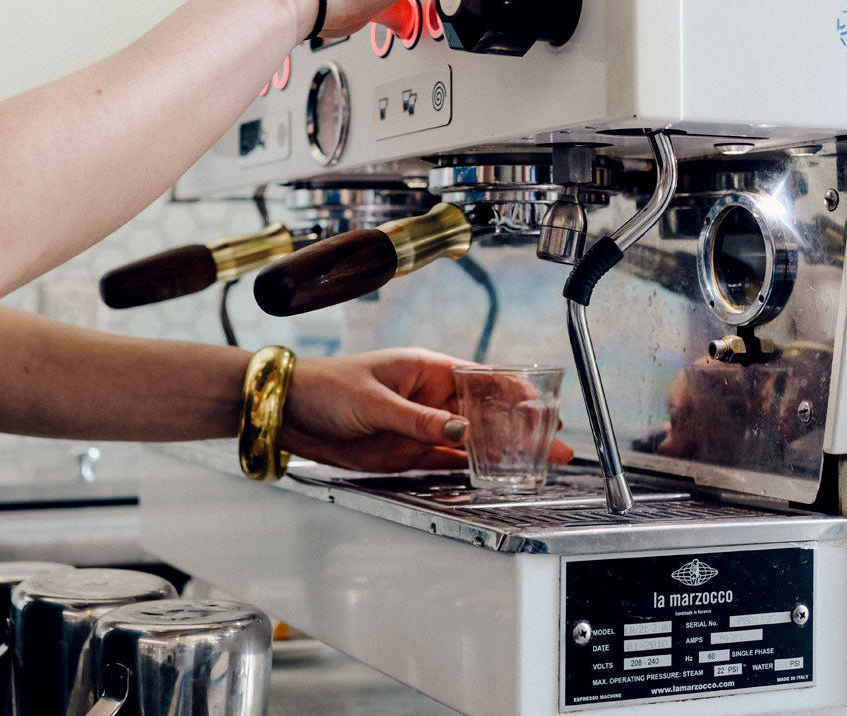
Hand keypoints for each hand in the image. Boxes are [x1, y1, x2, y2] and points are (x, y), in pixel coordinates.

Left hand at [281, 348, 572, 472]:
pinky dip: (473, 470)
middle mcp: (431, 398)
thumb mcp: (374, 401)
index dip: (517, 393)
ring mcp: (422, 426)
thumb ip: (419, 420)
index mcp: (427, 370)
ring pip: (473, 441)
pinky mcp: (409, 451)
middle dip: (522, 429)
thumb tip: (460, 432)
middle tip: (554, 446)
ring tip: (538, 466)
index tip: (543, 408)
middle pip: (487, 414)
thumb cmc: (326, 387)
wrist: (291, 410)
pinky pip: (449, 461)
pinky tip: (497, 477)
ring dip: (504, 453)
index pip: (483, 378)